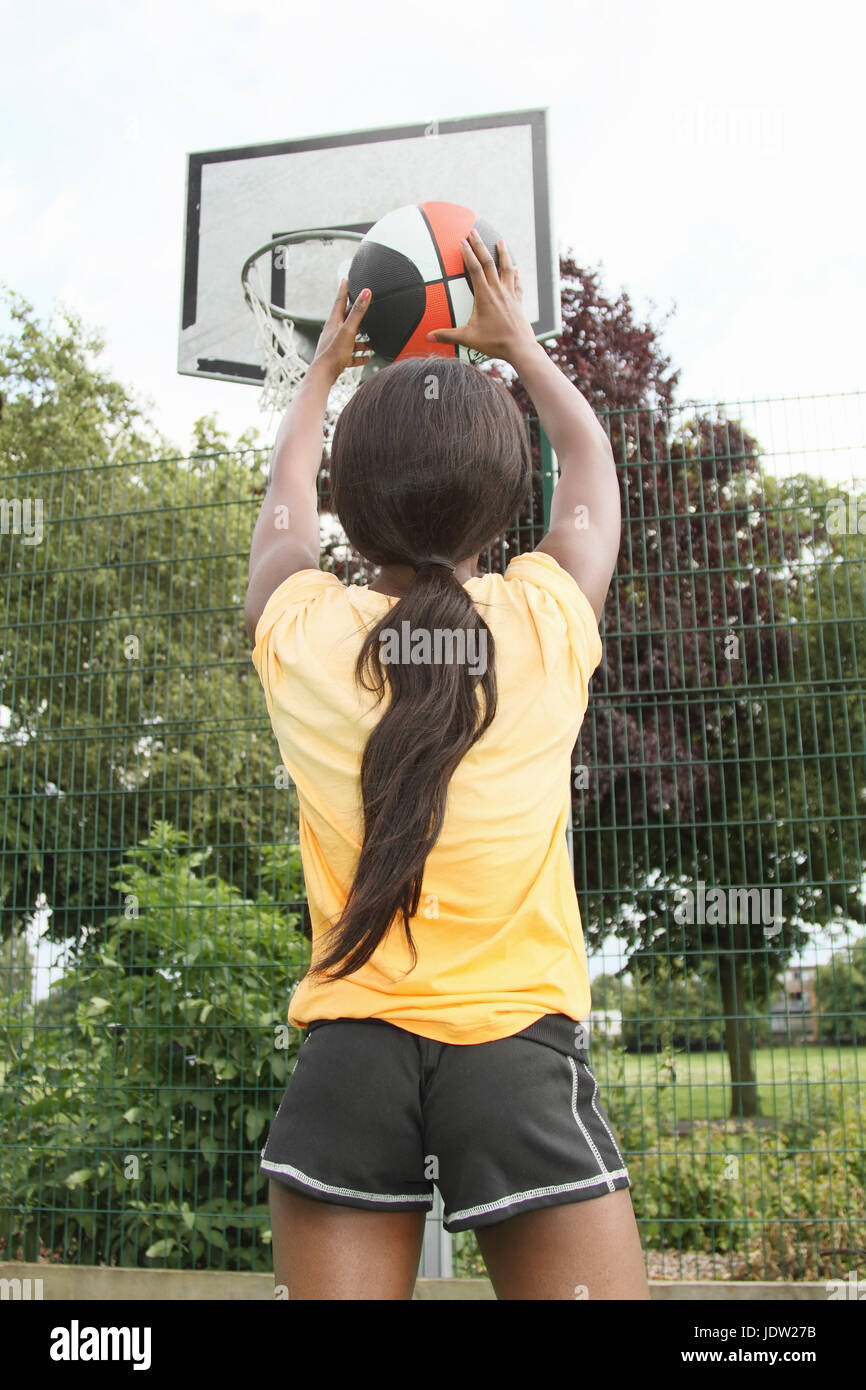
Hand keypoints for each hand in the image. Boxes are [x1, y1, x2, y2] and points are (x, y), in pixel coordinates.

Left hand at [311, 279, 373, 382]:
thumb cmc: (333, 352)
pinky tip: (367, 358)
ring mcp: (335, 345)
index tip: (345, 279)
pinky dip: (359, 355)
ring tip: (372, 342)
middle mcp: (333, 331)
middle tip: (364, 307)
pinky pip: (351, 354)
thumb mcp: (349, 330)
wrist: (323, 375)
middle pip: (346, 319)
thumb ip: (358, 312)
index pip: (340, 300)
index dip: (344, 289)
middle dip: (356, 314)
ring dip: (361, 339)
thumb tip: (366, 293)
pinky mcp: (338, 358)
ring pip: (350, 338)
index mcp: (334, 322)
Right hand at [426, 230, 537, 363]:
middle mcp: (498, 291)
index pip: (474, 268)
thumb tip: (428, 337)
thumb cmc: (494, 343)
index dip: (467, 253)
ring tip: (501, 241)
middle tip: (475, 231)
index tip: (462, 240)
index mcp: (484, 296)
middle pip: (489, 262)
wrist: (520, 348)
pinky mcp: (518, 302)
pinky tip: (516, 269)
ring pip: (506, 268)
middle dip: (480, 245)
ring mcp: (510, 295)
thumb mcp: (468, 338)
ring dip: (503, 253)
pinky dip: (515, 274)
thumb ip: (447, 335)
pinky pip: (517, 283)